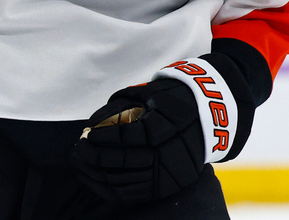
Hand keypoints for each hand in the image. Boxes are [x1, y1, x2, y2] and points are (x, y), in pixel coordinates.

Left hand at [70, 79, 204, 205]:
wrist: (211, 117)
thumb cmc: (176, 100)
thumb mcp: (154, 94)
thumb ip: (124, 104)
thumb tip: (94, 121)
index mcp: (163, 128)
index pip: (124, 138)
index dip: (101, 137)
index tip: (87, 133)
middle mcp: (165, 154)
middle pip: (119, 162)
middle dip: (92, 156)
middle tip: (78, 149)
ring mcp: (165, 175)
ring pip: (121, 182)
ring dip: (95, 174)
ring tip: (81, 163)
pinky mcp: (164, 188)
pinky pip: (129, 195)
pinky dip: (107, 188)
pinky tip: (94, 178)